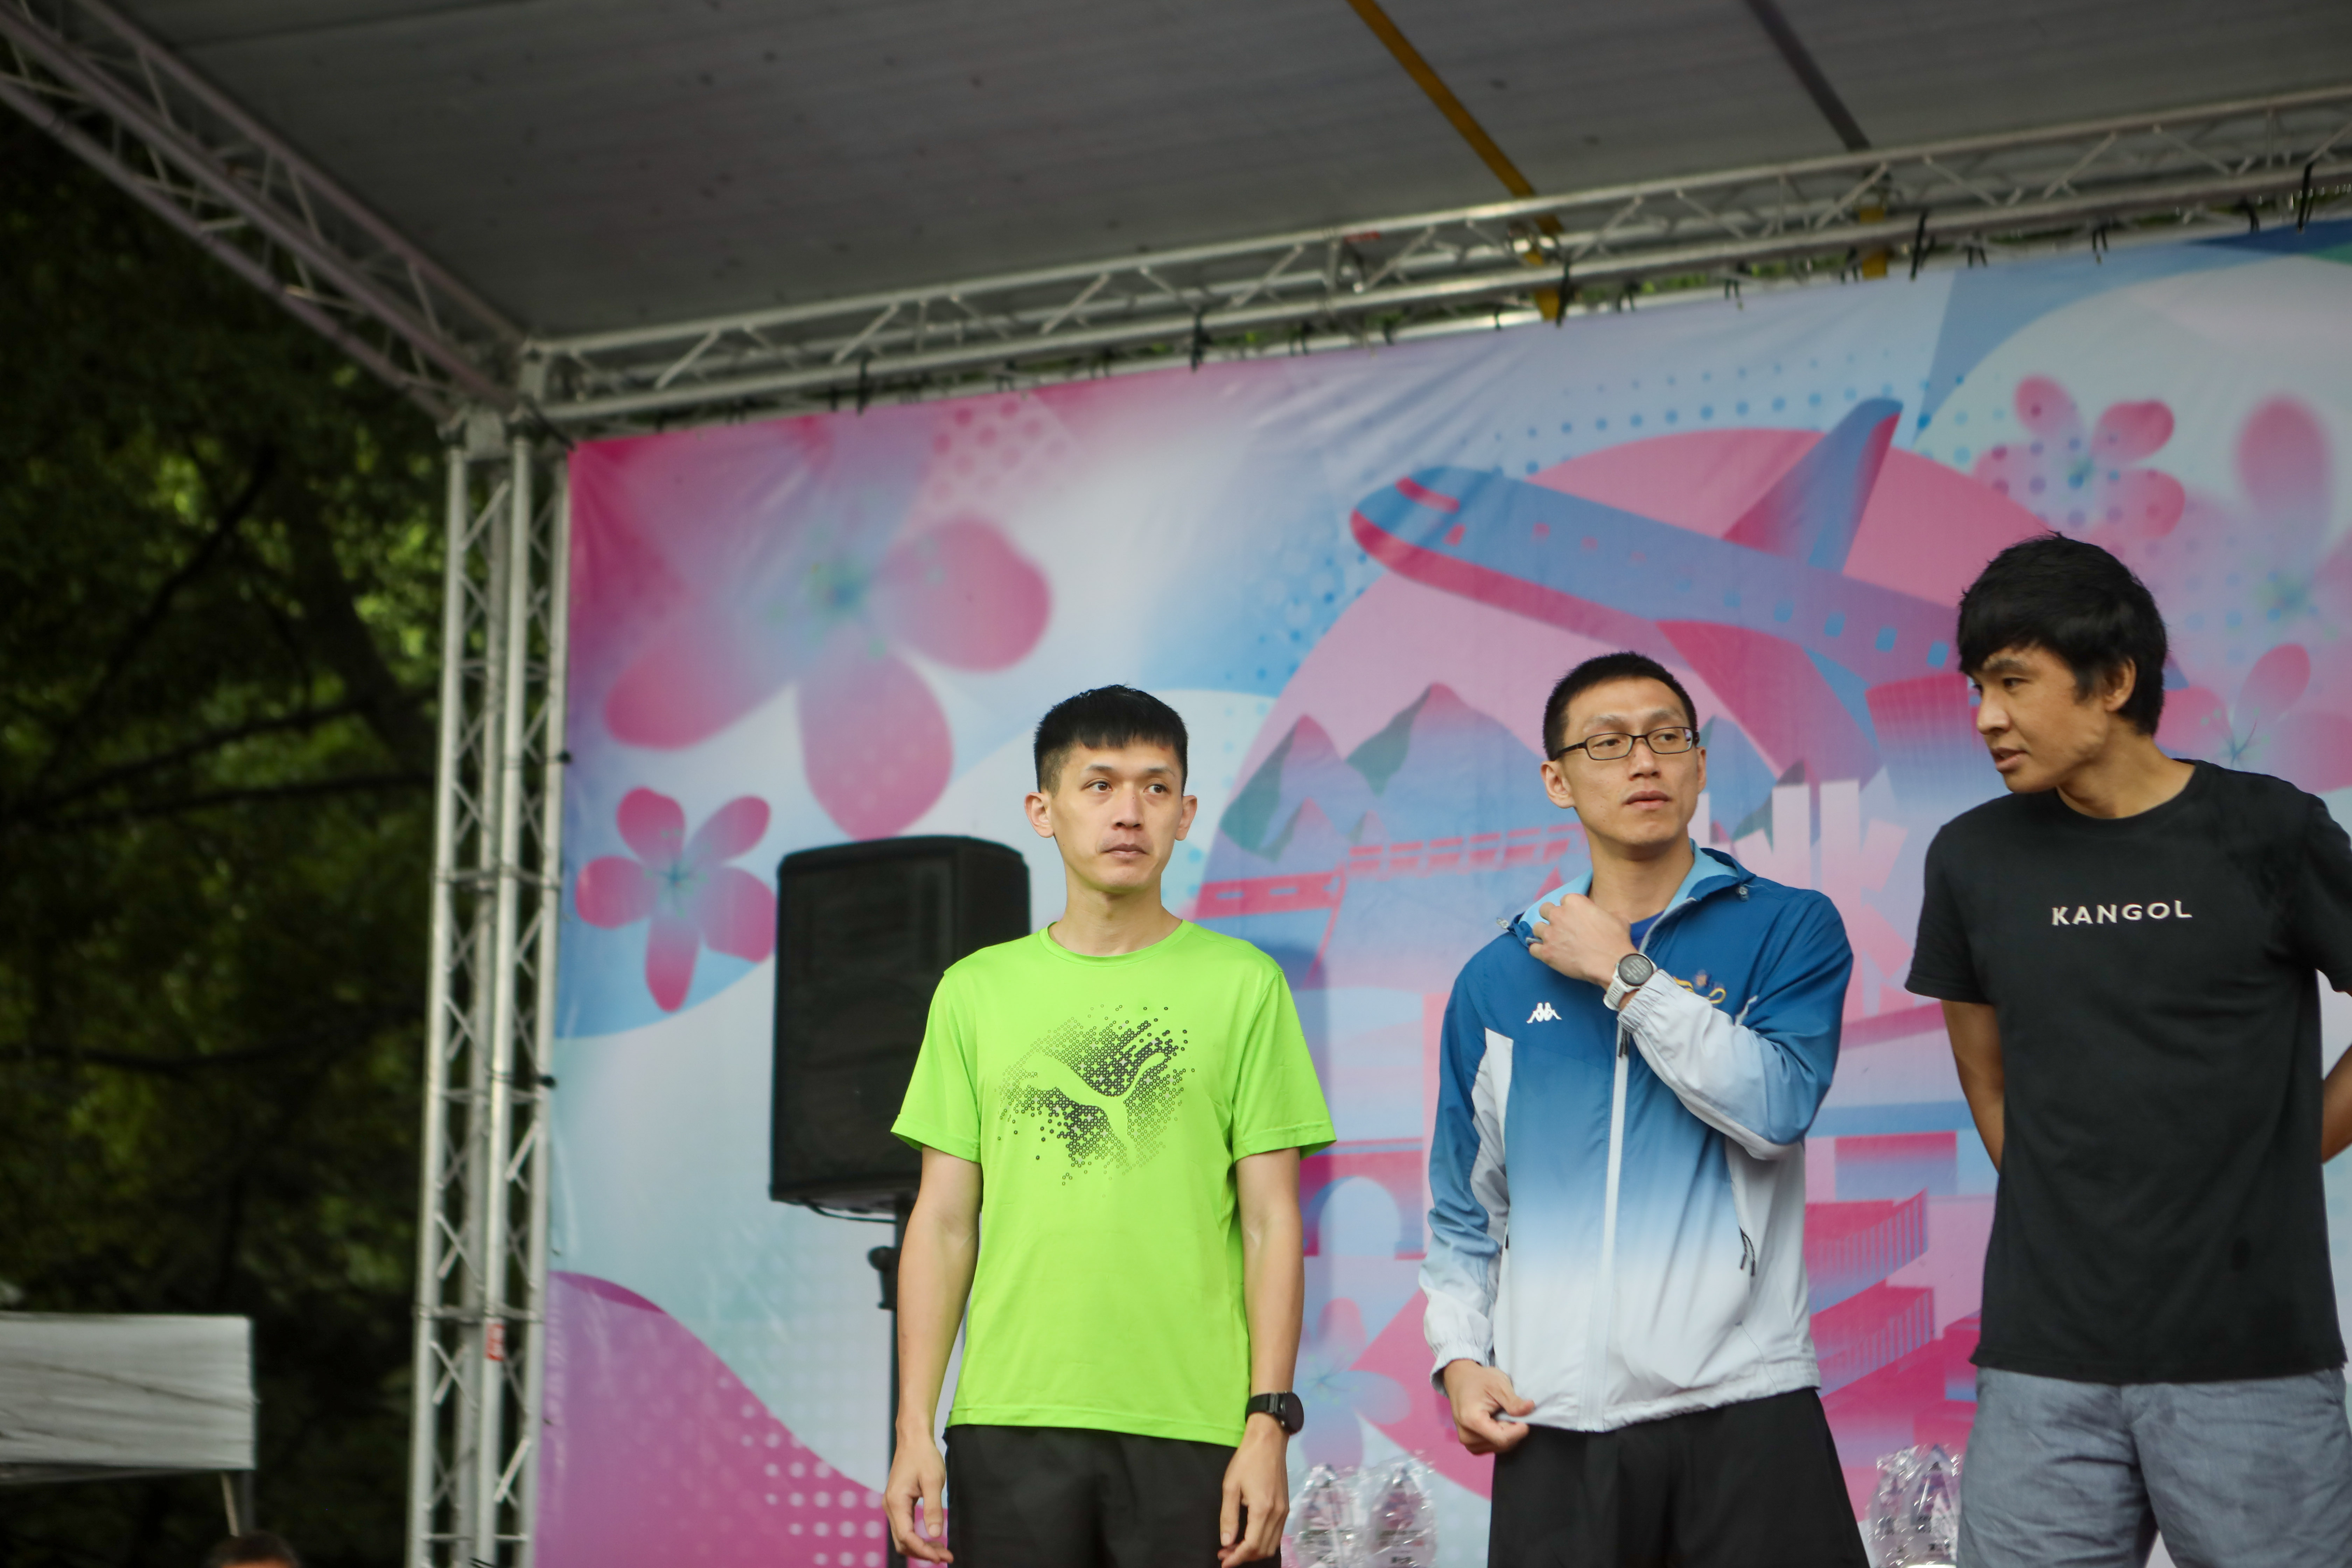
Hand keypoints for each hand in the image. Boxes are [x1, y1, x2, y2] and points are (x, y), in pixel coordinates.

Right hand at [885, 1428, 951, 1562]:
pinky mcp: (897, 1503)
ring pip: (902, 1537)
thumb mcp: (933, 1481)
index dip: (923, 1550)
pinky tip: (933, 1539)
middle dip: (923, 1552)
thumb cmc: (924, 1456)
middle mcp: (890, 1506)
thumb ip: (933, 1508)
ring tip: (942, 1550)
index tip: (941, 1557)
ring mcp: (892, 1506)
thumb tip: (936, 1535)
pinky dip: (917, 1537)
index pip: (906, 1537)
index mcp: (896, 1502)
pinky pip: (904, 1527)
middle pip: (902, 1542)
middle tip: (946, 1556)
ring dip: (920, 1546)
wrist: (913, 1439)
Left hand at [1218, 1413, 1289, 1564]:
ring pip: (1272, 1544)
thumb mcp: (1230, 1486)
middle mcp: (1277, 1514)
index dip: (1237, 1557)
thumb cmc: (1247, 1460)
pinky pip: (1277, 1534)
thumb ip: (1228, 1516)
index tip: (1224, 1561)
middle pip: (1264, 1549)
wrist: (1269, 1441)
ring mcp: (1284, 1511)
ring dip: (1254, 1550)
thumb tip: (1227, 1541)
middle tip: (1226, 1553)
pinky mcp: (1285, 1506)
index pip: (1251, 1545)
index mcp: (1263, 1509)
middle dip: (1244, 1556)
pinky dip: (1263, 1541)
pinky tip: (1249, 1535)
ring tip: (1235, 1546)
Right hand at [1441, 1360, 1534, 1454]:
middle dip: (1513, 1429)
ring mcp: (1468, 1443)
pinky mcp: (1472, 1445)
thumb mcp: (1498, 1384)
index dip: (1519, 1430)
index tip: (1525, 1417)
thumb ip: (1513, 1401)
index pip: (1502, 1438)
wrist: (1461, 1380)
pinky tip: (1497, 1422)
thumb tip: (1530, 1408)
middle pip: (1502, 1443)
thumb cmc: (1478, 1380)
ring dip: (1507, 1433)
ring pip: (1500, 1447)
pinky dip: (1501, 1436)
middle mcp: (1467, 1436)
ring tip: (1501, 1414)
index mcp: (1471, 1420)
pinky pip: (1494, 1447)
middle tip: (1510, 1410)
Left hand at [1528, 893, 1635, 988]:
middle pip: (1545, 910)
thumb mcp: (1616, 917)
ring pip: (1537, 928)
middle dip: (1551, 917)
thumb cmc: (1616, 940)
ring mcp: (1550, 934)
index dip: (1569, 910)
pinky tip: (1547, 953)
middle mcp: (1558, 915)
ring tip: (1554, 942)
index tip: (1575, 919)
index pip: (1564, 900)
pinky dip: (1538, 950)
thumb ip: (1601, 912)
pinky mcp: (1546, 952)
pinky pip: (1533, 948)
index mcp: (1574, 902)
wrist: (1612, 964)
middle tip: (1561, 928)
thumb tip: (1601, 916)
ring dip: (1544, 933)